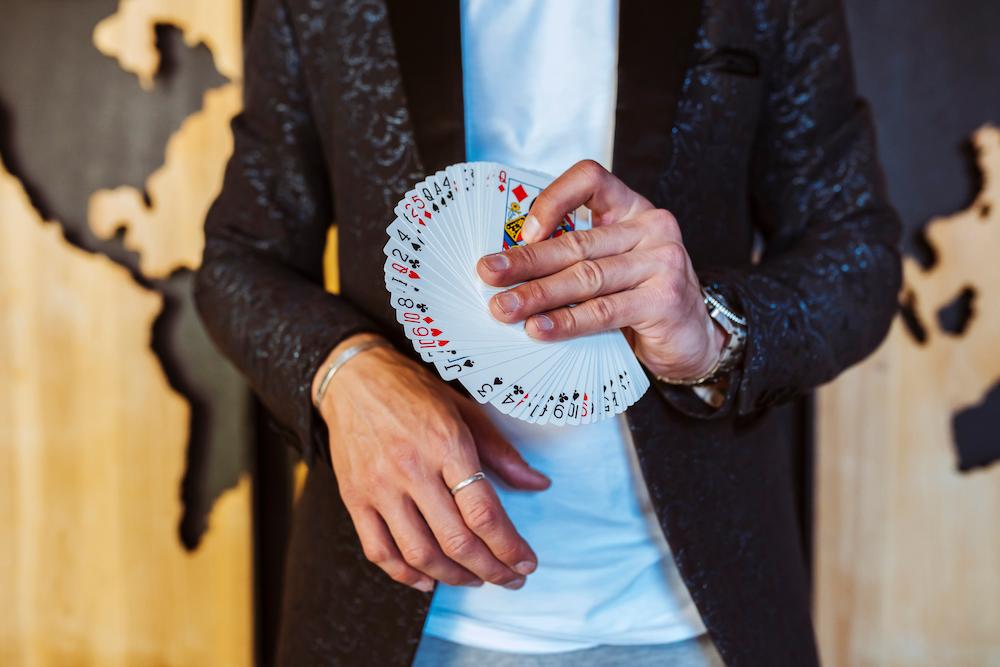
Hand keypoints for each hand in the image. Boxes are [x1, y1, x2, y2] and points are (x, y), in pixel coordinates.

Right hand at [313, 333, 549, 591]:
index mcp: (446, 443)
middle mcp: (411, 468)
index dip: (509, 546)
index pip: (483, 510)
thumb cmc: (413, 392)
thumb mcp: (465, 410)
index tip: (525, 562)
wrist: (353, 378)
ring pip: (419, 553)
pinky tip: (428, 579)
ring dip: (454, 577)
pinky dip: (405, 575)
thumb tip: (538, 484)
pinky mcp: (354, 498)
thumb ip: (501, 452)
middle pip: (456, 540)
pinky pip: (379, 551)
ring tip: (475, 579)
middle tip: (509, 578)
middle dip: (491, 569)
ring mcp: (379, 487)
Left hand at [477, 160, 725, 380]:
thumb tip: (509, 267)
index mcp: (632, 209)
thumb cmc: (642, 298)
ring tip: (505, 308)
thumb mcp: (613, 265)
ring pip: (586, 277)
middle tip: (489, 273)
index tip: (523, 231)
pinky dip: (566, 321)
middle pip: (577, 241)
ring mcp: (663, 262)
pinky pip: (603, 310)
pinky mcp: (665, 299)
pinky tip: (540, 329)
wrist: (694, 338)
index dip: (553, 199)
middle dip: (525, 260)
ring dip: (538, 294)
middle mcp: (651, 228)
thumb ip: (576, 257)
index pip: (590, 179)